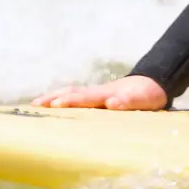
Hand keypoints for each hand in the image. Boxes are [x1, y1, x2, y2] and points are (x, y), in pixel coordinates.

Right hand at [32, 75, 168, 109]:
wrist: (154, 82)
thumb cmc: (148, 95)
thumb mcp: (143, 100)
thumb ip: (129, 102)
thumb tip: (111, 103)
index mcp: (106, 94)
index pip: (84, 98)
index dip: (70, 102)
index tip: (53, 106)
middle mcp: (98, 92)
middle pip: (72, 93)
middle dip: (53, 98)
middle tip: (33, 105)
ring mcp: (97, 93)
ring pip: (71, 93)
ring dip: (54, 97)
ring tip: (36, 104)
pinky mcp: (98, 97)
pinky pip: (76, 97)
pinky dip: (62, 99)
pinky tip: (54, 106)